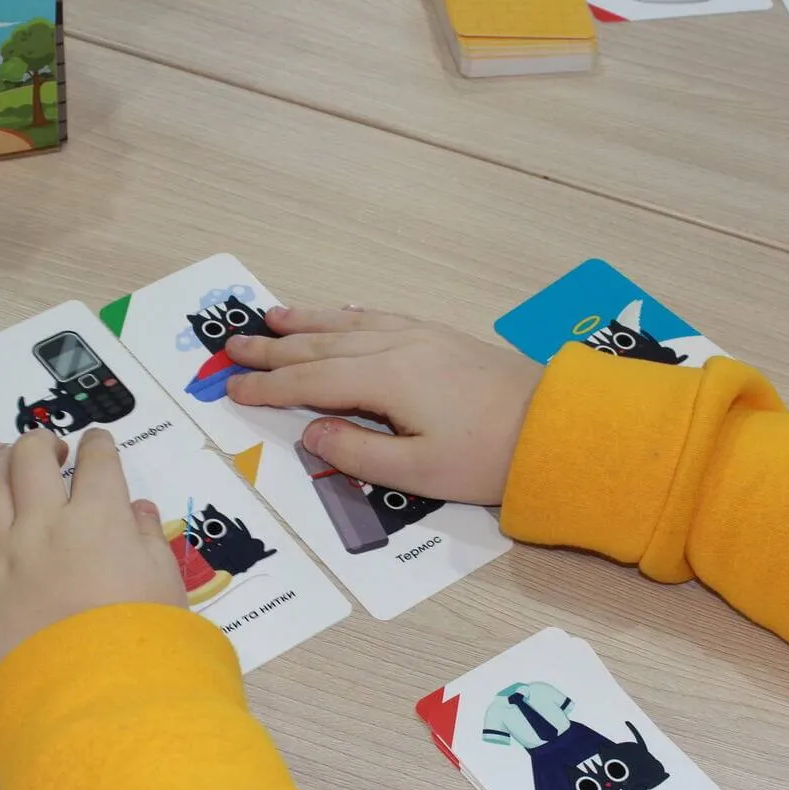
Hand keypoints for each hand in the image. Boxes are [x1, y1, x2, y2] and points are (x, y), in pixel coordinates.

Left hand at [0, 429, 187, 690]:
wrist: (92, 703)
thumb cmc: (142, 646)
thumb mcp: (166, 587)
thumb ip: (149, 542)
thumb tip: (135, 511)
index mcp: (99, 519)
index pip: (97, 462)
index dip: (98, 445)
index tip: (97, 444)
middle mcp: (43, 525)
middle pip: (31, 461)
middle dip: (41, 444)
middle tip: (50, 450)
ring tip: (2, 458)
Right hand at [225, 307, 542, 504]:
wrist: (556, 428)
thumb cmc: (488, 457)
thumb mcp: (416, 473)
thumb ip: (356, 453)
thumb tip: (310, 432)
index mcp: (386, 379)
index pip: (311, 381)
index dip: (268, 387)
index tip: (232, 390)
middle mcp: (398, 346)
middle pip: (322, 345)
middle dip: (274, 348)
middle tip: (232, 347)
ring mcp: (421, 337)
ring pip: (348, 324)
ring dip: (306, 322)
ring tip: (271, 317)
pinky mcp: (441, 338)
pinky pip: (379, 318)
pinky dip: (347, 316)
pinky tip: (339, 315)